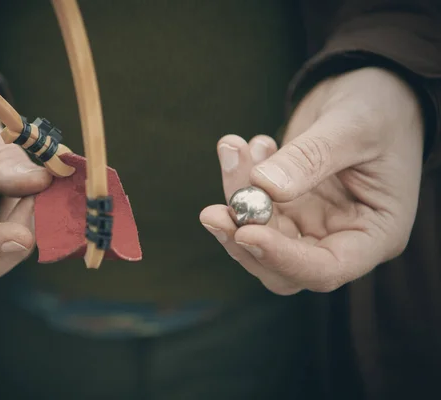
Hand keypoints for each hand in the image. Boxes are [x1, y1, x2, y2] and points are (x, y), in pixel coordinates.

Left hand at [200, 67, 423, 294]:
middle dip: (243, 238)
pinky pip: (253, 206)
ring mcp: (311, 223)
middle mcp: (341, 237)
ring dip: (236, 198)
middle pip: (282, 265)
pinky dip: (239, 180)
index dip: (282, 258)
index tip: (245, 233)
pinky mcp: (288, 205)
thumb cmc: (381, 107)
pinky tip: (242, 147)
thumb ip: (311, 158)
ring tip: (233, 148)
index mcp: (375, 233)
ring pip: (260, 234)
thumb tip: (263, 187)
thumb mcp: (354, 126)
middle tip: (211, 212)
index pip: (327, 269)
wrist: (372, 88)